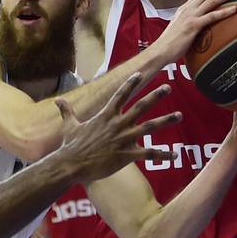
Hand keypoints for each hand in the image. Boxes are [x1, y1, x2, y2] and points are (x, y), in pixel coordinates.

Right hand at [55, 72, 179, 183]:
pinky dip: (163, 154)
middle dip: (156, 96)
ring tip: (179, 115)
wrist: (72, 164)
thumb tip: (57, 101)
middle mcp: (117, 124)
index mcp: (105, 116)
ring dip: (165, 120)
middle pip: (141, 106)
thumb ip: (67, 111)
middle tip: (168, 87)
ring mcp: (124, 139)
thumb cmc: (70, 145)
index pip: (120, 95)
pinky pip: (149, 153)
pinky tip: (175, 155)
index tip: (140, 74)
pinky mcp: (127, 154)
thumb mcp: (69, 125)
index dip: (130, 83)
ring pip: (149, 127)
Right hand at [154, 0, 236, 62]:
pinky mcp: (193, 26)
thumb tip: (198, 25)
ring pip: (211, 0)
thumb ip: (188, 22)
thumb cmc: (169, 43)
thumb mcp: (178, 27)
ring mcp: (190, 16)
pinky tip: (235, 9)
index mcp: (183, 9)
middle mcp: (187, 9)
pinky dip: (224, 11)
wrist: (160, 51)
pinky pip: (211, 16)